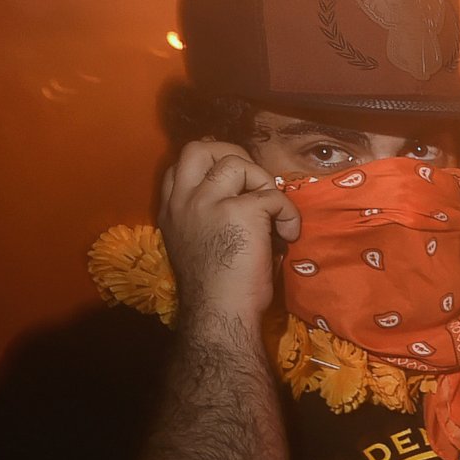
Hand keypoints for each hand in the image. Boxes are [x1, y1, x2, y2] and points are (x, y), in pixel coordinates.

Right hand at [158, 139, 297, 326]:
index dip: (209, 166)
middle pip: (198, 148)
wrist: (219, 311)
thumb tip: (246, 201)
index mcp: (171, 211)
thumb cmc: (216, 290)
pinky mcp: (239, 210)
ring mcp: (208, 202)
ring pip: (236, 162)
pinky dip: (288, 212)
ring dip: (263, 181)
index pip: (178, 167)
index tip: (233, 183)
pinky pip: (272, 195)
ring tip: (272, 211)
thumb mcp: (196, 245)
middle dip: (230, 154)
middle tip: (253, 181)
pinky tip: (288, 234)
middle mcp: (184, 201)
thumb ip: (207, 219)